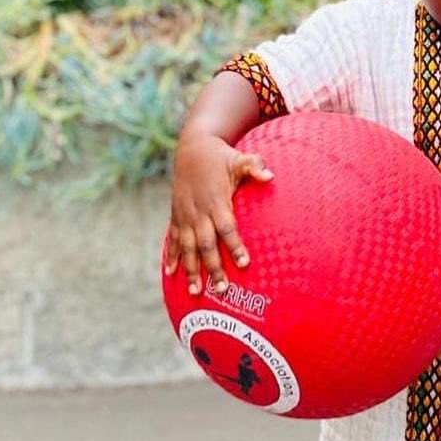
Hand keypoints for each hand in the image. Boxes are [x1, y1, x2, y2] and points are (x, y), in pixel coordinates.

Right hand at [164, 133, 273, 293]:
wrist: (191, 148)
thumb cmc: (221, 156)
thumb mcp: (239, 158)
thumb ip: (254, 165)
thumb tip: (270, 176)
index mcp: (216, 201)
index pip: (227, 228)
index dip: (235, 245)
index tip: (244, 263)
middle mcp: (198, 212)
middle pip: (206, 244)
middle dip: (214, 267)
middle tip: (223, 288)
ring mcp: (185, 216)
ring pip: (187, 248)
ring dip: (191, 270)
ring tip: (196, 292)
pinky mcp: (176, 216)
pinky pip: (173, 240)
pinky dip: (171, 256)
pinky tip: (171, 273)